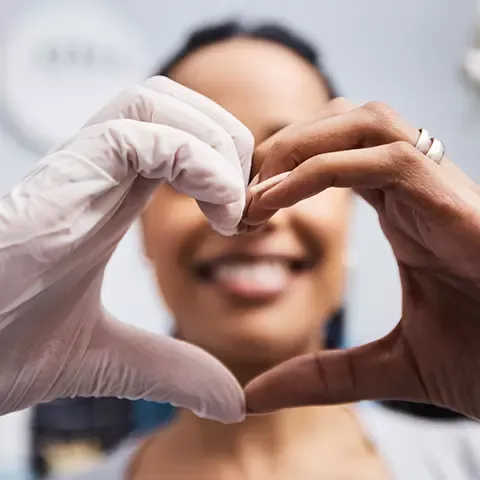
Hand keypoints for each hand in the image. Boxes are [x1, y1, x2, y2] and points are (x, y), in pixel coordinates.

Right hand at [0, 76, 252, 421]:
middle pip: (172, 103)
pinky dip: (197, 162)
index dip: (224, 165)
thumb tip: (232, 402)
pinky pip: (141, 134)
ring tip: (229, 210)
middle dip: (226, 142)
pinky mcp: (64, 179)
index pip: (176, 138)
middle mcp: (97, 176)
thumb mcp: (114, 360)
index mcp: (109, 201)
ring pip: (158, 102)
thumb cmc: (7, 349)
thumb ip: (174, 369)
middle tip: (240, 208)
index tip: (243, 222)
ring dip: (214, 146)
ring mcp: (78, 172)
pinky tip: (216, 214)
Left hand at [244, 99, 479, 418]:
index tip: (247, 211)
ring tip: (258, 196)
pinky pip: (383, 158)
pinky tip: (276, 203)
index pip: (336, 156)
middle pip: (344, 120)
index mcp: (405, 212)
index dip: (284, 172)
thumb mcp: (386, 367)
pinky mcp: (454, 202)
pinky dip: (319, 170)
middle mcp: (419, 190)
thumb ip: (323, 375)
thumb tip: (254, 396)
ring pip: (364, 122)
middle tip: (245, 197)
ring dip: (299, 147)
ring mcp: (439, 189)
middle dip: (285, 147)